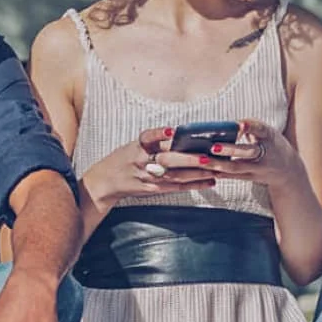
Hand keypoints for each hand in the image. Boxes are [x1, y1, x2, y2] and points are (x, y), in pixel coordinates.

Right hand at [82, 127, 214, 205]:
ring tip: (215, 169)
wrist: (106, 182)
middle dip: (188, 159)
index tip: (172, 131)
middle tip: (206, 157)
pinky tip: (209, 182)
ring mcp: (147, 177)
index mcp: (137, 146)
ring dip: (197, 173)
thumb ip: (155, 141)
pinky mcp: (152, 190)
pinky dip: (194, 184)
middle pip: (166, 160)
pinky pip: (176, 187)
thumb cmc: (124, 159)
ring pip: (175, 176)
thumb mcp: (134, 145)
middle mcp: (141, 161)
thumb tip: (183, 134)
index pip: (148, 137)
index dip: (160, 134)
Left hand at [179, 119, 304, 189]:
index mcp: (269, 135)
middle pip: (247, 151)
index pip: (260, 129)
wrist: (288, 170)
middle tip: (213, 147)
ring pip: (237, 167)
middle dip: (230, 150)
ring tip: (203, 160)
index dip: (250, 126)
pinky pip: (235, 176)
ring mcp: (259, 168)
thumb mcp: (266, 132)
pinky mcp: (252, 178)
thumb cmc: (271, 144)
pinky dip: (221, 174)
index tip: (239, 125)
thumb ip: (249, 126)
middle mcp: (265, 152)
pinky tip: (207, 171)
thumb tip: (222, 124)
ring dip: (219, 164)